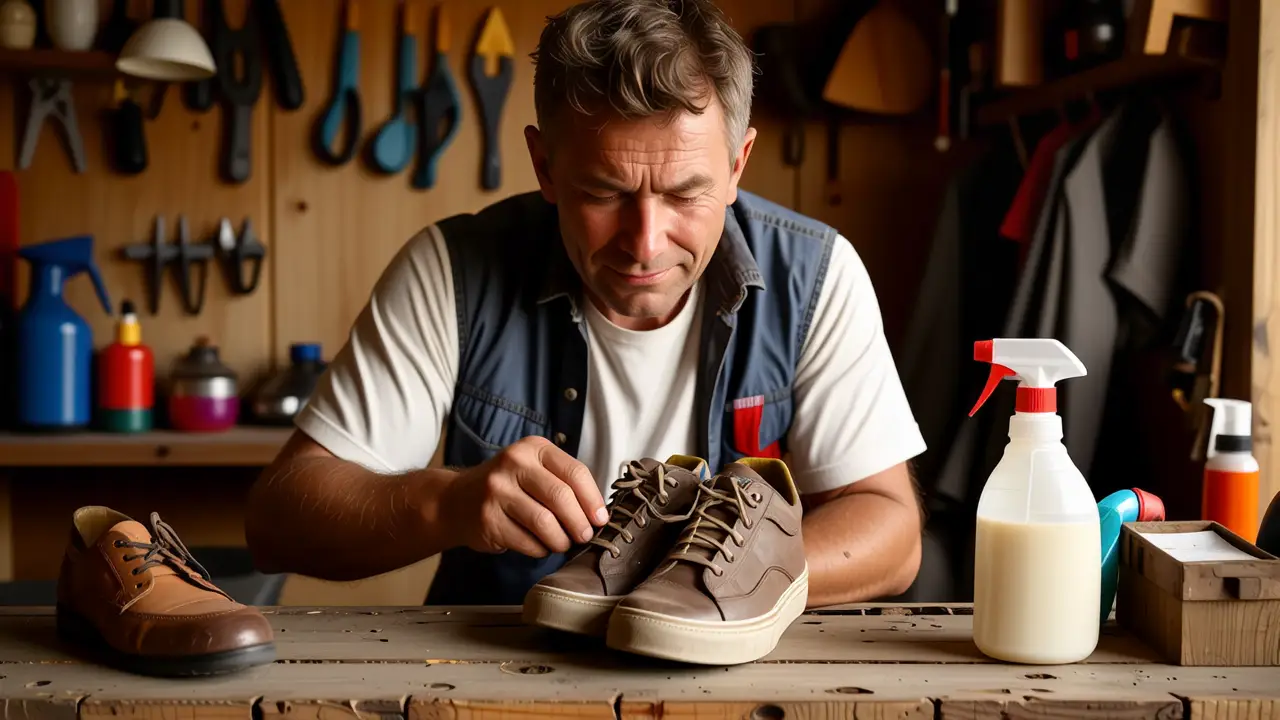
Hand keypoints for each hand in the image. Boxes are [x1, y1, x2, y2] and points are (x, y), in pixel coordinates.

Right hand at [441, 436, 608, 556]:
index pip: (575, 472)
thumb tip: (599, 514)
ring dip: (561, 540)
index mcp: (533, 448)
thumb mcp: (534, 470)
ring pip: (545, 523)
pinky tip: (540, 546)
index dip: (593, 499)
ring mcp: (497, 491)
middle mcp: (513, 464)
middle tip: (585, 536)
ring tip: (562, 543)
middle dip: (580, 523)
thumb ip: (564, 483)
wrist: (457, 501)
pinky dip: (541, 549)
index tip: (601, 519)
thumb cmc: (508, 487)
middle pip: (561, 497)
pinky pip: (527, 541)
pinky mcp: (488, 519)